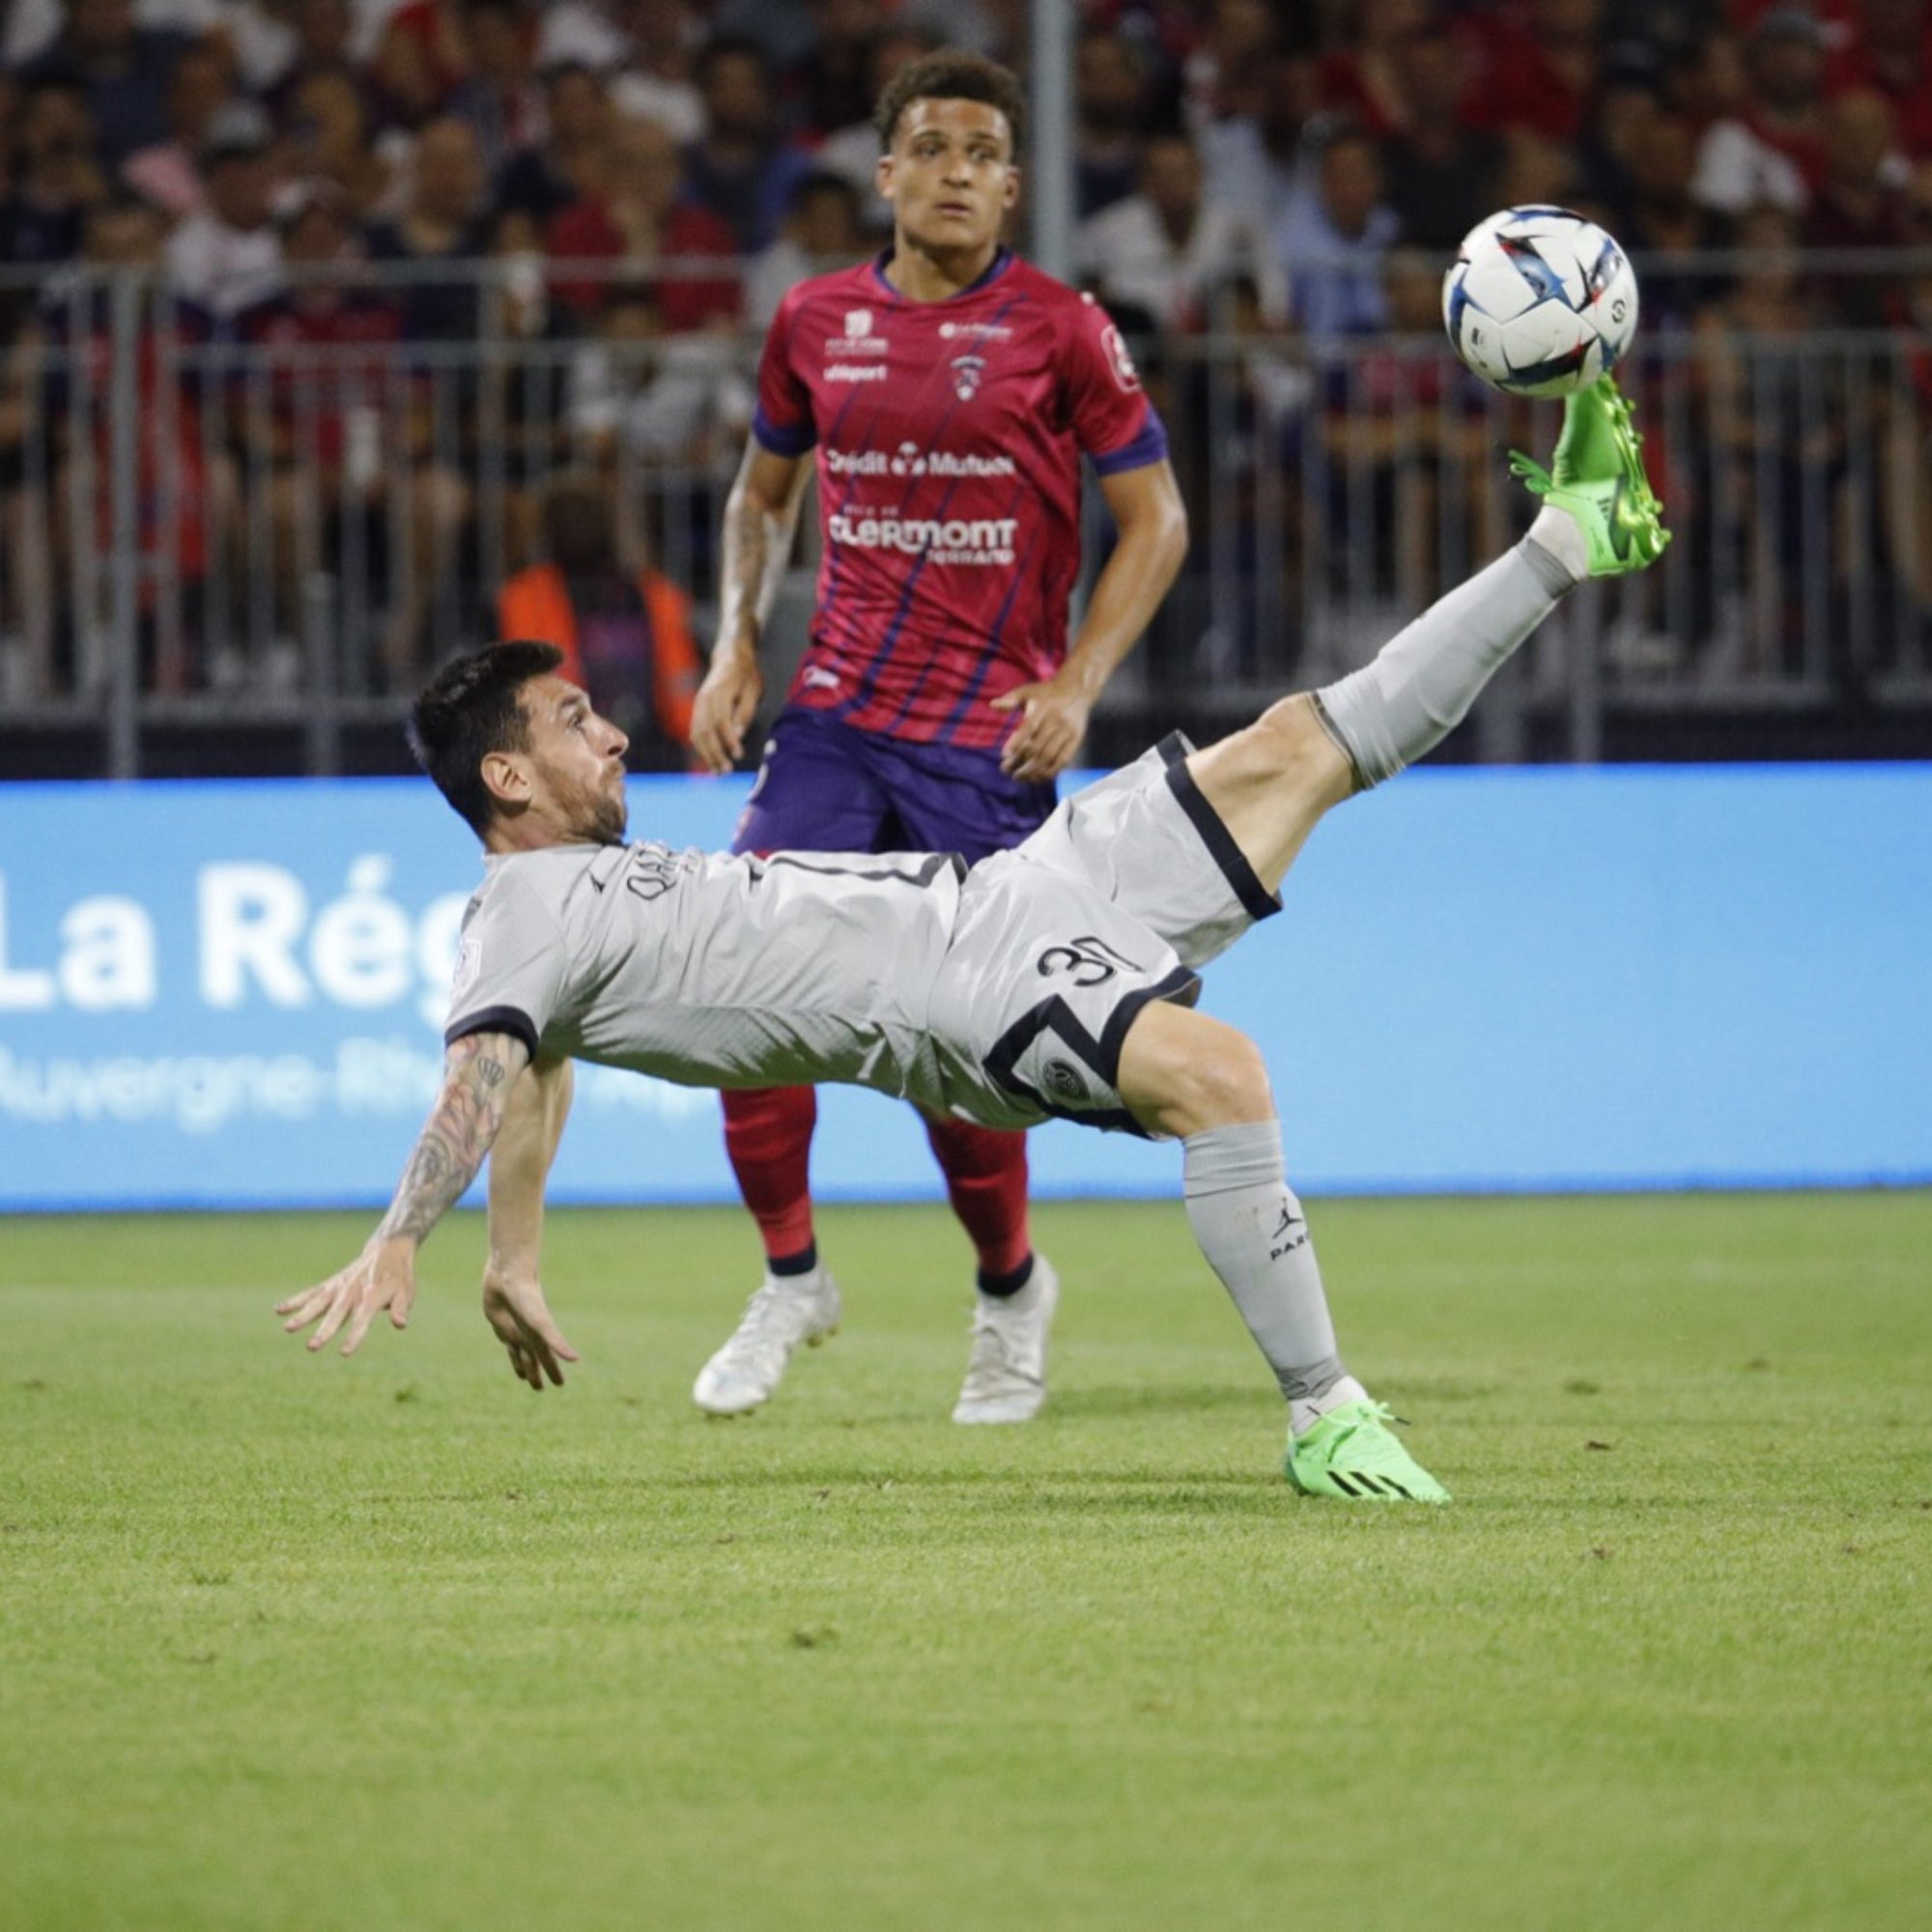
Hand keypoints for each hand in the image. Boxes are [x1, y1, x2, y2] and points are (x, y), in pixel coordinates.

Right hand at [276, 1238, 416, 1355]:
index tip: (344, 1353)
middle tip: (312, 1347)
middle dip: (324, 1331)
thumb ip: (401, 1307)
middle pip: (336, 1314)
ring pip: (318, 1303)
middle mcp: (352, 1292)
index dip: (354, 1336)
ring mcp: (339, 1287)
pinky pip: (311, 1293)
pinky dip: (295, 1300)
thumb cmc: (399, 1278)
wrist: (388, 1250)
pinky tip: (279, 1310)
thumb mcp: (406, 1291)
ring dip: (303, 1316)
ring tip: (287, 1329)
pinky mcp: (331, 1284)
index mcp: (372, 1297)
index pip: (362, 1319)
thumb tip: (400, 1324)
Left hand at [482, 1267, 580, 1390]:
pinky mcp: (500, 1322)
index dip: (554, 1373)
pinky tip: (510, 1349)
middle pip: (534, 1360)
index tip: (560, 1385)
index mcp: (538, 1338)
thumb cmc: (528, 1298)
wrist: (510, 1275)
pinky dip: (510, 1349)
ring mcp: (514, 1329)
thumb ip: (557, 1342)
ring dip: (522, 1365)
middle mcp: (528, 1335)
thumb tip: (575, 1359)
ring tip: (524, 1377)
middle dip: (538, 1373)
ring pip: (519, 1353)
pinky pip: (506, 1340)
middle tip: (540, 1389)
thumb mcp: (541, 1324)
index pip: (548, 1360)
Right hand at [689, 645, 762, 773]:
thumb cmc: (746, 676)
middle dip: (715, 753)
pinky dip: (701, 749)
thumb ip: (745, 712)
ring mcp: (698, 705)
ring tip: (718, 772)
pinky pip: (695, 732)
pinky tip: (711, 762)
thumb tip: (737, 735)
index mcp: (719, 692)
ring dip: (707, 755)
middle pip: (706, 731)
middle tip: (727, 771)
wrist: (730, 658)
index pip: (721, 721)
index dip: (728, 740)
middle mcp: (704, 700)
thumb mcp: (753, 690)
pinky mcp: (697, 711)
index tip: (739, 755)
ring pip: (697, 734)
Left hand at [992, 672, 1092, 781]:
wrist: (1077, 690)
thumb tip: (992, 705)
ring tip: (1018, 776)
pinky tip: (1037, 778)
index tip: (1004, 755)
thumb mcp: (1027, 691)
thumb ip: (1010, 699)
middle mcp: (1056, 720)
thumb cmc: (1045, 693)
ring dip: (1032, 770)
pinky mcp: (1076, 740)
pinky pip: (1063, 760)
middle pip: (1038, 746)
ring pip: (1049, 756)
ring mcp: (1067, 731)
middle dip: (1020, 761)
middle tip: (1005, 770)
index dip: (1016, 742)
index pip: (1029, 727)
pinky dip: (1050, 771)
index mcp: (1043, 707)